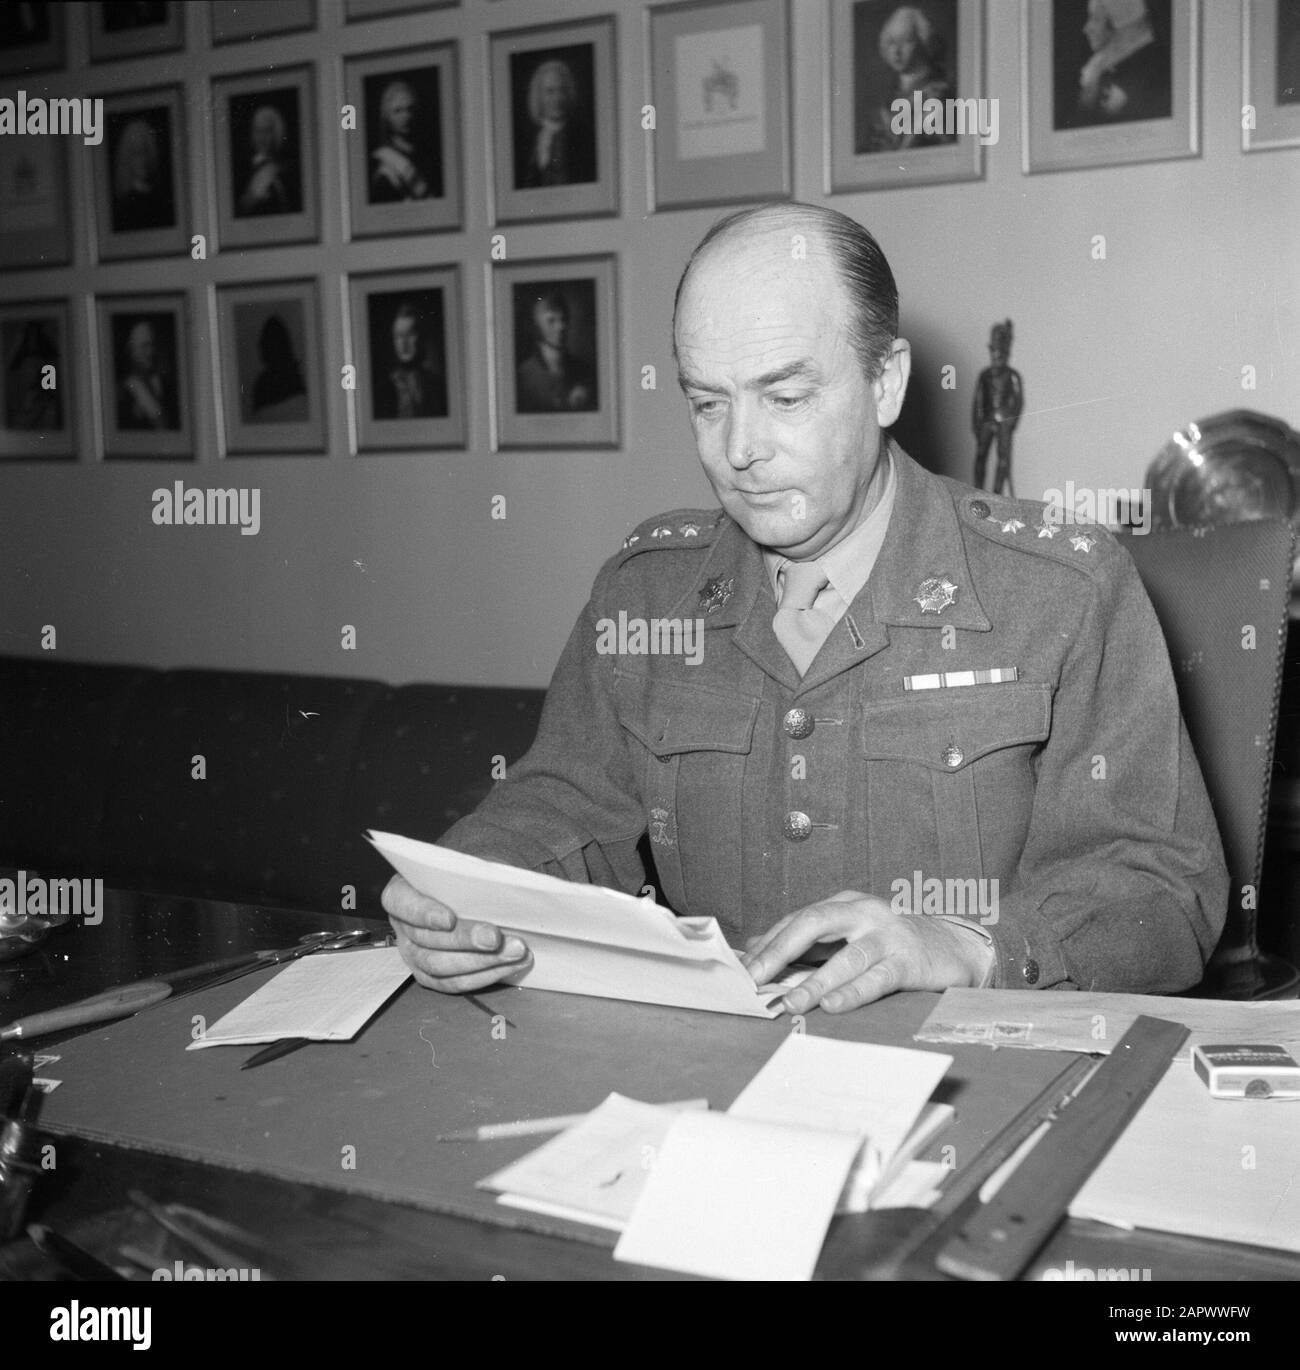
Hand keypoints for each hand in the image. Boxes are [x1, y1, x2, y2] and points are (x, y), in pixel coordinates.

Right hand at [382, 874, 531, 993]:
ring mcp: (414, 955)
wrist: (473, 893)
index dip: (424, 912)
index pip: (402, 903)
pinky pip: (454, 983)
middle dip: (465, 940)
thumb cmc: (467, 875)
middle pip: (427, 940)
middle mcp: (403, 927)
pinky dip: (485, 976)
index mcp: (402, 893)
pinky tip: (511, 965)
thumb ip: (476, 873)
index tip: (449, 918)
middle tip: (496, 937)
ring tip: (515, 952)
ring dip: (481, 961)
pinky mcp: (431, 976)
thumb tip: (503, 885)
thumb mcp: (469, 865)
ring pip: (440, 966)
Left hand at [742, 890, 988, 1014]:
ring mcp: (888, 934)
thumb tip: (758, 952)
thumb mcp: (850, 937)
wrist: (957, 947)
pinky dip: (853, 992)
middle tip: (754, 978)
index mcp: (845, 905)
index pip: (798, 920)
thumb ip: (810, 945)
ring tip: (789, 1001)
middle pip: (814, 923)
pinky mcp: (909, 960)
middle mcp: (864, 912)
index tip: (742, 969)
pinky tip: (832, 1005)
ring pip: (845, 956)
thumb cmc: (895, 945)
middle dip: (780, 951)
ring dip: (814, 981)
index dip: (769, 944)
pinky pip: (876, 977)